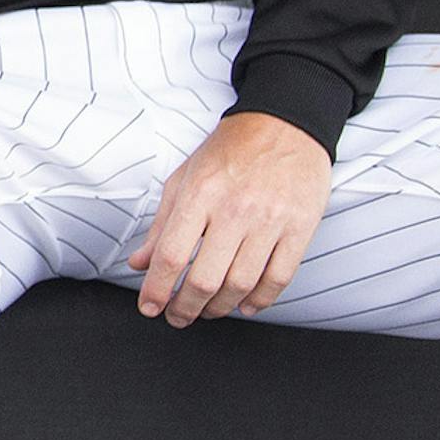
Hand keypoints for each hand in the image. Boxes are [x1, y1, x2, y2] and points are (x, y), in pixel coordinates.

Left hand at [126, 112, 331, 326]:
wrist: (284, 124)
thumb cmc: (231, 151)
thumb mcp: (186, 178)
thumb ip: (162, 224)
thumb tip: (139, 264)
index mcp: (200, 193)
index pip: (172, 254)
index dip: (157, 289)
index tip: (150, 307)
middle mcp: (234, 209)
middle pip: (205, 279)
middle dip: (185, 308)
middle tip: (178, 316)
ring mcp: (270, 220)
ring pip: (241, 285)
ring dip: (219, 308)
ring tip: (207, 310)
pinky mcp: (300, 228)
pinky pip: (278, 279)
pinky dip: (260, 301)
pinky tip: (245, 304)